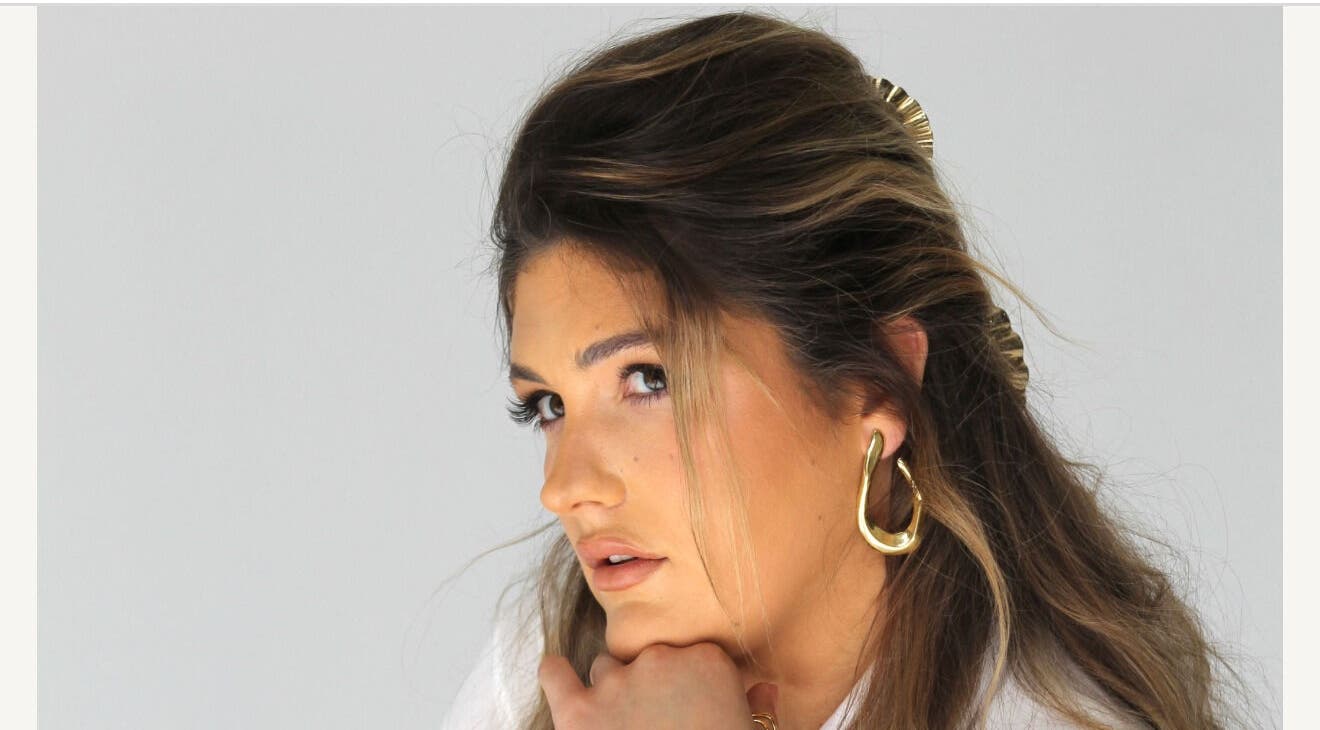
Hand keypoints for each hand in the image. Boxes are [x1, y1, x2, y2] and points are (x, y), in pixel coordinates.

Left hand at [538, 642, 779, 728]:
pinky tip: (558, 677)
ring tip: (619, 724)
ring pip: (605, 668)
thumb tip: (764, 691)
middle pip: (648, 660)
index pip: (692, 657)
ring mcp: (616, 685)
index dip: (690, 686)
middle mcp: (661, 660)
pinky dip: (555, 674)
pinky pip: (554, 675)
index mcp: (708, 662)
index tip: (691, 710)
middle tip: (658, 726)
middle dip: (651, 688)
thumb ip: (759, 710)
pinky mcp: (578, 713)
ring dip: (610, 690)